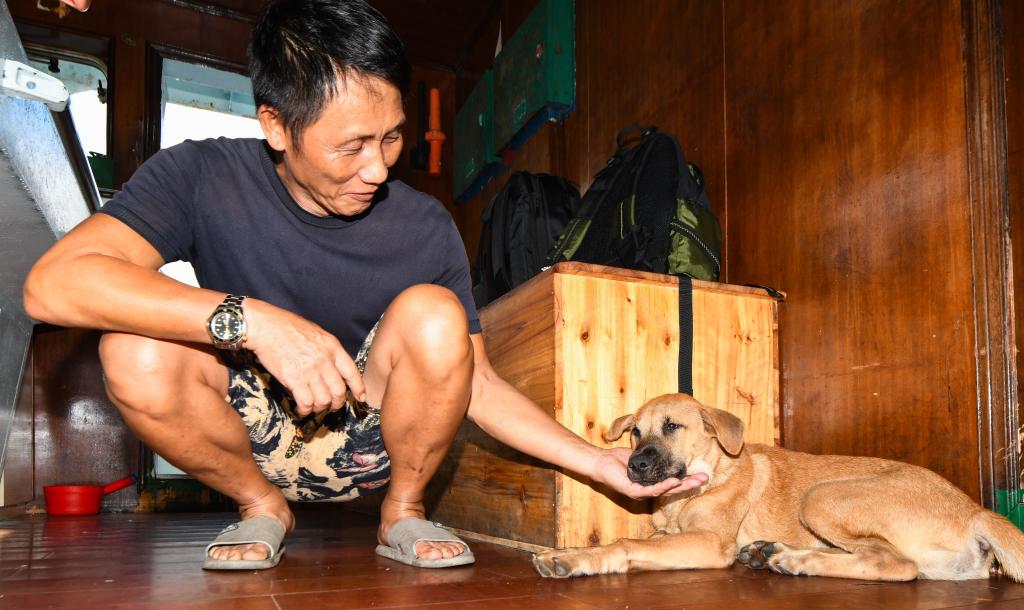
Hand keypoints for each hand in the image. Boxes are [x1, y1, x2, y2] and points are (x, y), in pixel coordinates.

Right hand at [242, 299, 364, 415]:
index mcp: (332, 347)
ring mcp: (309, 370)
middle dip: (337, 404)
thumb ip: (327, 350)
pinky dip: (305, 410)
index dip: (358, 388)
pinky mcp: (293, 379)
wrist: (265, 326)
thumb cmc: (287, 327)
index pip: (352, 372)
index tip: (359, 397)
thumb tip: (334, 366)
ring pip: (324, 400)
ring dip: (320, 408)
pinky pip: (306, 402)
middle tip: (331, 406)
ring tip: (313, 406)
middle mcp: (324, 360)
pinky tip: (302, 408)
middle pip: (339, 391)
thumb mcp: (316, 333)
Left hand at [588, 447, 707, 499]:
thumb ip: (656, 457)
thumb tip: (670, 448)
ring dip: (681, 486)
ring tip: (695, 481)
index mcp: (652, 484)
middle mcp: (649, 491)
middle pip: (674, 489)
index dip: (688, 478)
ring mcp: (642, 493)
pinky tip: (674, 482)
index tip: (701, 472)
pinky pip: (651, 490)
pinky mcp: (633, 492)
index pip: (674, 482)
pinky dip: (663, 486)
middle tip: (705, 478)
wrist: (601, 461)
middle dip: (690, 484)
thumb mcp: (642, 456)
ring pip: (665, 491)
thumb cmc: (620, 460)